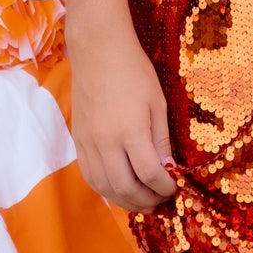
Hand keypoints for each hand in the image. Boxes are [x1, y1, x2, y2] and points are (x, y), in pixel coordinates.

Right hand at [68, 27, 175, 211]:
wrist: (98, 50)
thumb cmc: (134, 71)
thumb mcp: (157, 102)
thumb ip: (161, 139)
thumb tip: (167, 169)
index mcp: (130, 130)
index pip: (149, 173)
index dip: (164, 187)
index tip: (174, 188)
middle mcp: (105, 142)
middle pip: (125, 187)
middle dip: (145, 200)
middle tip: (159, 202)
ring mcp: (87, 143)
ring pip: (103, 187)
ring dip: (124, 200)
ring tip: (141, 201)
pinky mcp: (77, 141)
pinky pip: (89, 175)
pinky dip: (105, 189)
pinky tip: (118, 189)